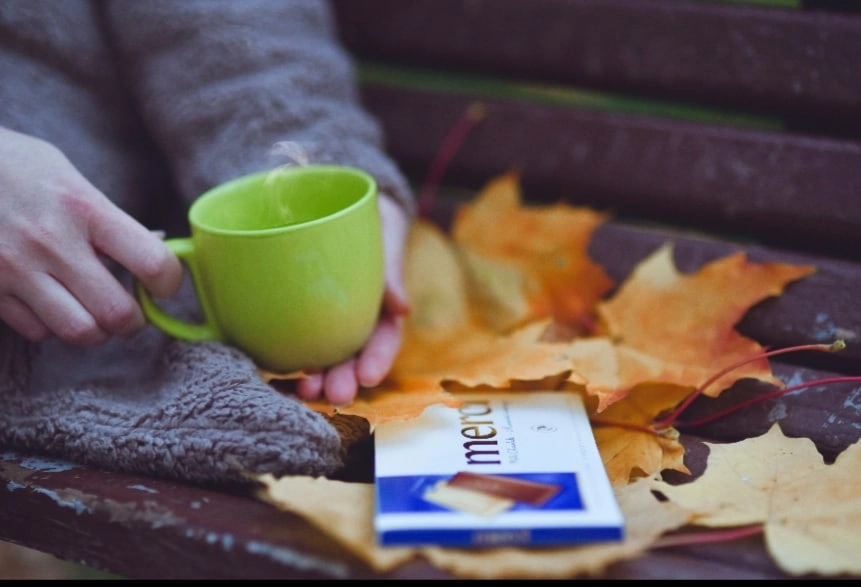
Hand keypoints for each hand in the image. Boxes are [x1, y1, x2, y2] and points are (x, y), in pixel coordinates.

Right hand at [0, 127, 182, 344]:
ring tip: (91, 311)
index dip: (170, 282)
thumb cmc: (15, 167)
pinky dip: (51, 326)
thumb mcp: (69, 178)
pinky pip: (38, 331)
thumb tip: (153, 252)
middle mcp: (51, 242)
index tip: (164, 283)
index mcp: (83, 207)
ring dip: (94, 329)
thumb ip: (109, 219)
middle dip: (132, 320)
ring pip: (79, 332)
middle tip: (129, 311)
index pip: (152, 262)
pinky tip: (48, 302)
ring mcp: (16, 269)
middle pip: (117, 314)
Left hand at [295, 193, 411, 404]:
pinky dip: (287, 360)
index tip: (369, 377)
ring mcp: (325, 316)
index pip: (384, 337)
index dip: (379, 359)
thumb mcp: (386, 225)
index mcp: (381, 301)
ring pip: (323, 354)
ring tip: (305, 393)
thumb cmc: (368, 210)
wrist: (328, 190)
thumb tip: (403, 309)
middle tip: (334, 394)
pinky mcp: (297, 311)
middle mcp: (355, 315)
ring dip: (316, 378)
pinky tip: (278, 375)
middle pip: (352, 355)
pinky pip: (294, 338)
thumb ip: (391, 263)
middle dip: (345, 378)